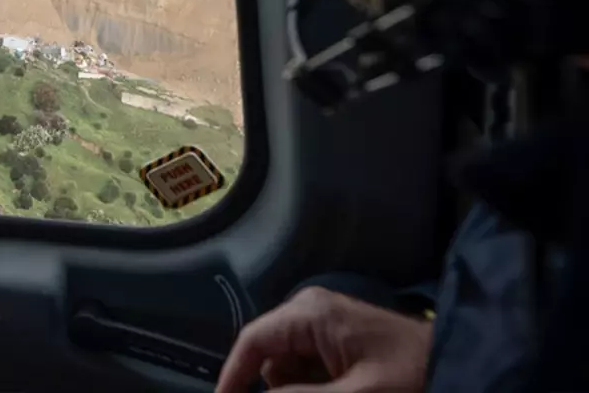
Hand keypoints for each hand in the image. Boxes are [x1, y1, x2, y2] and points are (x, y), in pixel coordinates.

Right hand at [216, 287, 432, 392]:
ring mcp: (324, 327)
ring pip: (286, 371)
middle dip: (278, 389)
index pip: (252, 343)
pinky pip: (308, 372)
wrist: (465, 366)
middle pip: (268, 359)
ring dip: (298, 391)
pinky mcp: (338, 344)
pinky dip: (313, 390)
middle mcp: (310, 312)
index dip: (232, 379)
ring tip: (344, 392)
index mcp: (310, 314)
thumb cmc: (414, 378)